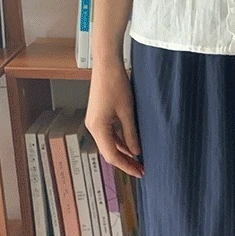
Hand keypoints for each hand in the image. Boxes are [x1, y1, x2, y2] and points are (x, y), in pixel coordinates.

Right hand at [85, 59, 143, 178]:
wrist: (107, 64)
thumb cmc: (116, 84)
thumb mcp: (127, 112)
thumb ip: (131, 134)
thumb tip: (136, 152)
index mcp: (98, 127)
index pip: (112, 155)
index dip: (127, 166)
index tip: (140, 172)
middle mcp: (93, 127)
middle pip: (109, 152)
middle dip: (125, 162)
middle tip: (141, 169)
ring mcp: (95, 121)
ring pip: (109, 144)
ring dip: (123, 153)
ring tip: (138, 160)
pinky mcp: (98, 116)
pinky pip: (109, 135)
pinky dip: (120, 142)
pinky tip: (132, 146)